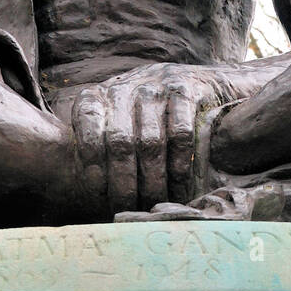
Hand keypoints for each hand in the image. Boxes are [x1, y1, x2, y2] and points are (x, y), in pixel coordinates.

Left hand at [68, 64, 232, 215]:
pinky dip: (179, 165)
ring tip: (154, 203)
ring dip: (153, 180)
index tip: (98, 192)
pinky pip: (180, 134)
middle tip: (128, 209)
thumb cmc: (154, 113)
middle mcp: (127, 86)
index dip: (91, 160)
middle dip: (123, 182)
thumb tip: (85, 189)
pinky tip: (180, 186)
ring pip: (150, 142)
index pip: (87, 123)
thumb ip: (101, 142)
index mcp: (103, 93)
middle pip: (119, 141)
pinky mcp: (186, 89)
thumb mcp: (122, 118)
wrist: (205, 81)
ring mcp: (157, 84)